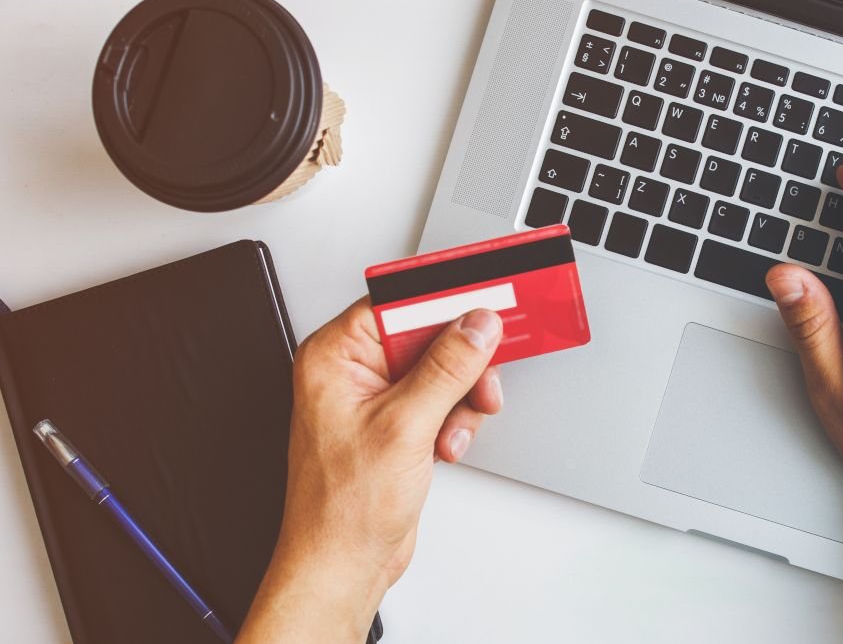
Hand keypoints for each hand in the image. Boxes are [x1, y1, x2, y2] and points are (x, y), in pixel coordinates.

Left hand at [237, 300, 503, 642]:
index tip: (485, 300)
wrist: (343, 564)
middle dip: (460, 364)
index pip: (397, 303)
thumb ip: (446, 368)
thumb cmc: (342, 508)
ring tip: (452, 430)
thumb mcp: (404, 426)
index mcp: (334, 357)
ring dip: (460, 399)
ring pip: (442, 370)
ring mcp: (376, 399)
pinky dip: (454, 420)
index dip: (444, 301)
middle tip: (481, 381)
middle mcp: (352, 372)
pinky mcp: (397, 423)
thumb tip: (476, 325)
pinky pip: (440, 400)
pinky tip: (445, 446)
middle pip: (427, 335)